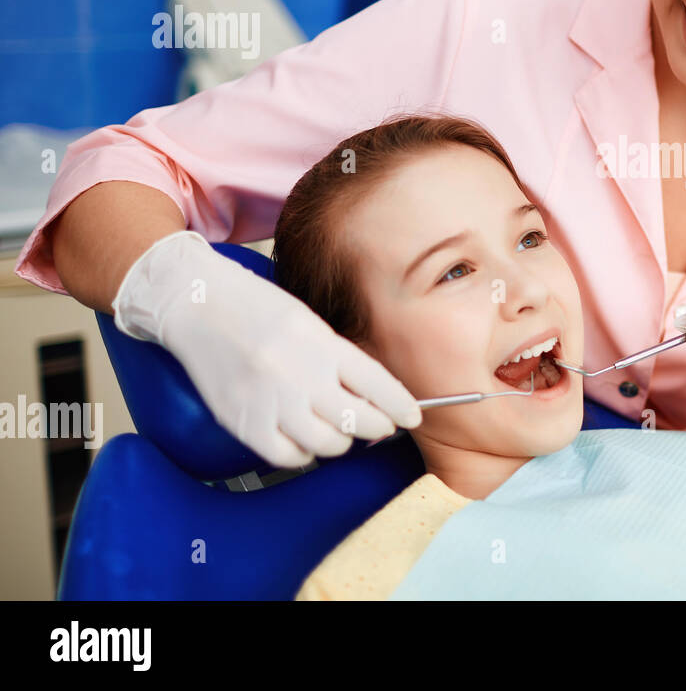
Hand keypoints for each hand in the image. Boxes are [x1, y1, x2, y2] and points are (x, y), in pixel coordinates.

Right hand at [112, 230, 421, 467]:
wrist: (198, 305)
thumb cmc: (256, 310)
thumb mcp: (310, 324)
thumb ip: (340, 359)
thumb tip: (373, 397)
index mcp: (323, 345)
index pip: (378, 385)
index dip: (401, 407)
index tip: (411, 416)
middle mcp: (301, 375)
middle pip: (359, 421)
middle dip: (377, 427)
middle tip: (377, 425)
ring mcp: (271, 401)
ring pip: (327, 444)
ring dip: (340, 442)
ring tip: (337, 430)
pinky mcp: (243, 423)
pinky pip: (287, 456)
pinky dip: (302, 454)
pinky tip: (303, 439)